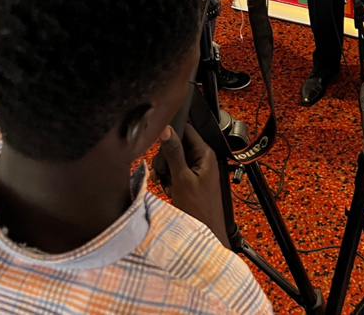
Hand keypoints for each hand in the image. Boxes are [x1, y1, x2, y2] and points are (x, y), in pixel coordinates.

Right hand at [152, 123, 228, 246]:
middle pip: (178, 145)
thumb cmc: (199, 209)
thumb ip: (174, 153)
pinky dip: (169, 181)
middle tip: (162, 173)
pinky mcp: (191, 181)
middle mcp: (202, 159)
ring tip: (167, 185)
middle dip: (166, 158)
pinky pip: (175, 174)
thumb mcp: (182, 178)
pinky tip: (170, 191)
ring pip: (174, 160)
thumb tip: (166, 129)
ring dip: (166, 172)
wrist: (206, 234)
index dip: (171, 134)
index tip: (158, 144)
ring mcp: (197, 170)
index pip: (187, 129)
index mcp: (205, 153)